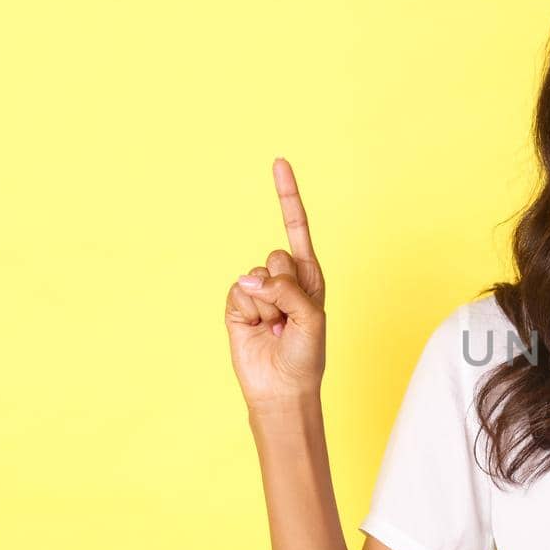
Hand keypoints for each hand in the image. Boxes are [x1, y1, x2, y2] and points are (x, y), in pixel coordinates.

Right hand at [224, 158, 327, 411]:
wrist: (281, 387)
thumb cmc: (306, 355)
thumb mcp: (312, 319)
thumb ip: (288, 290)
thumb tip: (251, 278)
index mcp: (309, 275)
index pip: (297, 227)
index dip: (287, 195)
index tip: (279, 162)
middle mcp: (284, 278)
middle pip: (278, 255)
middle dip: (284, 287)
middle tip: (290, 317)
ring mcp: (259, 291)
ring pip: (257, 276)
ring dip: (268, 305)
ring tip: (276, 328)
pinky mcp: (237, 304)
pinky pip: (239, 292)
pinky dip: (248, 311)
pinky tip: (258, 330)